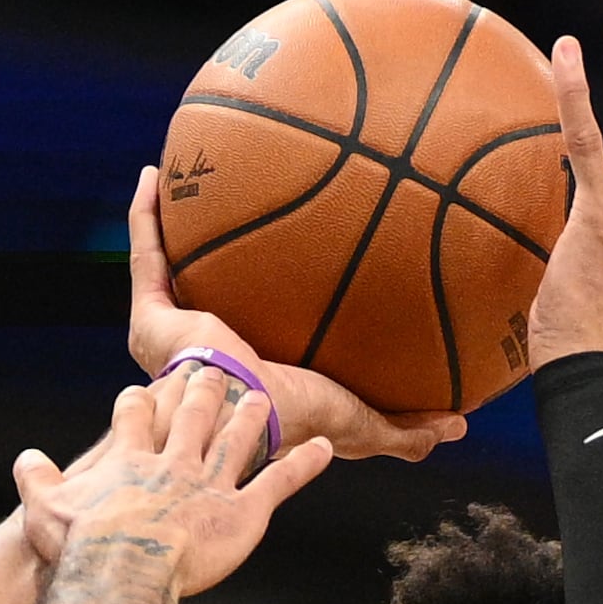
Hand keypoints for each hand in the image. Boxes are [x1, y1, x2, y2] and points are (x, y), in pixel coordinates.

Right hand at [24, 375, 331, 596]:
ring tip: (261, 395)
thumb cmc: (81, 545)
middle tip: (212, 369)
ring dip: (251, 417)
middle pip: (193, 415)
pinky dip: (304, 464)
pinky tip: (324, 448)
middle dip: (203, 390)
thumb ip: (36, 479)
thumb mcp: (45, 508)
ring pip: (237, 439)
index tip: (144, 388)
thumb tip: (25, 458)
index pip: (135, 416)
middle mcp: (176, 462)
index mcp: (131, 458)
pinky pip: (279, 481)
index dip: (140, 401)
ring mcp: (213, 484)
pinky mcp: (244, 512)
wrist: (123, 570)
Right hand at [123, 167, 463, 461]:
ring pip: (167, 271)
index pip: (262, 337)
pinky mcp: (151, 320)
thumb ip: (406, 427)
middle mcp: (210, 355)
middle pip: (209, 295)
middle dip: (211, 259)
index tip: (286, 263)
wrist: (247, 412)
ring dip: (169, 229)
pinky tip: (152, 176)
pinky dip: (144, 217)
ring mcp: (173, 337)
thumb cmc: (299, 420)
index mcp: (254, 378)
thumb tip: (458, 424)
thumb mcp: (366, 423)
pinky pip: (146, 257)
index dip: (268, 307)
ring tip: (179, 178)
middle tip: (233, 208)